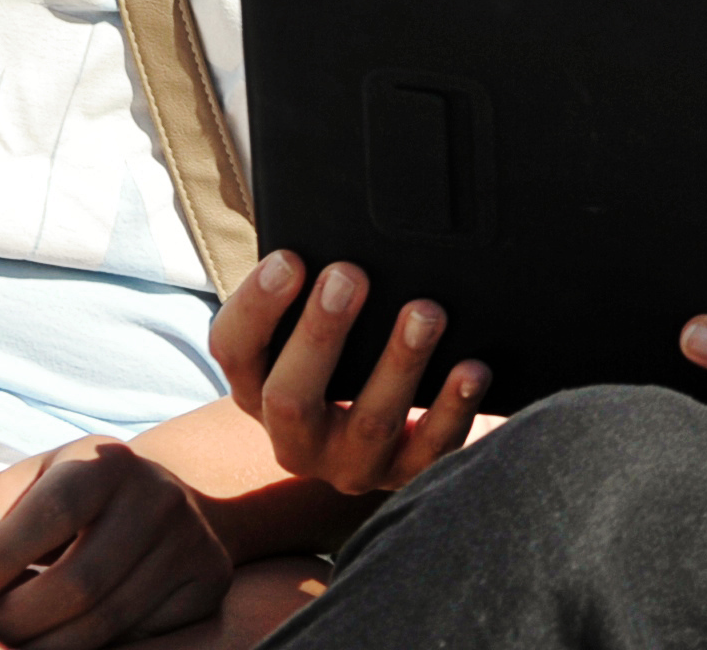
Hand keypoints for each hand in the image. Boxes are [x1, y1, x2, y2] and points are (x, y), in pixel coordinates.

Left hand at [0, 435, 230, 647]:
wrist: (158, 507)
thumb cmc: (63, 507)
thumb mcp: (29, 493)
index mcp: (108, 461)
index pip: (51, 511)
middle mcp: (160, 494)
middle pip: (78, 581)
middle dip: (12, 621)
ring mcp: (193, 540)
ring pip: (105, 620)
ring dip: (43, 647)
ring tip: (1, 646)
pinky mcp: (209, 582)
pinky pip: (143, 638)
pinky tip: (57, 643)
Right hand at [206, 251, 485, 495]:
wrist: (397, 433)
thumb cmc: (352, 355)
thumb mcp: (317, 328)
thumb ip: (314, 288)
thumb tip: (336, 230)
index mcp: (259, 388)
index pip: (234, 351)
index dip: (257, 307)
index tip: (290, 259)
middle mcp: (296, 437)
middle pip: (290, 396)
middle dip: (320, 334)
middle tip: (348, 276)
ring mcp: (351, 464)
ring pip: (370, 422)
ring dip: (398, 363)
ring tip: (424, 312)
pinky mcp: (407, 477)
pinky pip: (432, 451)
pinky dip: (454, 409)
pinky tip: (471, 369)